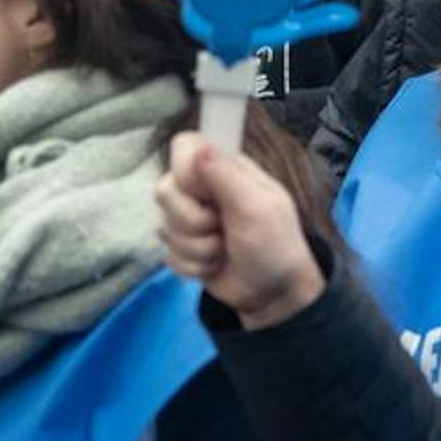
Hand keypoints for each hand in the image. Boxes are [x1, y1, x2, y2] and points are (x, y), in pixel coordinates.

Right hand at [157, 131, 324, 328]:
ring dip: (198, 248)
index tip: (204, 195)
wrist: (274, 294)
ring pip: (164, 227)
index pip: (184, 146)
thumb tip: (198, 146)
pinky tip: (216, 265)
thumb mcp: (257, 208)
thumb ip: (226, 176)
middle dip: (192, 221)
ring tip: (225, 250)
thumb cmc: (275, 245)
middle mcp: (202, 190)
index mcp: (224, 169)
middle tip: (222, 229)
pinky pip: (169, 255)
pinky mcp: (184, 247)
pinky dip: (194, 266)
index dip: (185, 171)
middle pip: (165, 190)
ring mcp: (190, 219)